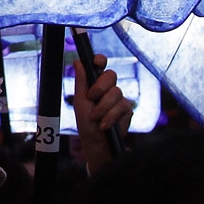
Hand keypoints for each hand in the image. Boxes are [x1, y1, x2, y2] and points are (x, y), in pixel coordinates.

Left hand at [71, 48, 130, 173]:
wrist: (96, 143)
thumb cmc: (86, 123)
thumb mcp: (80, 101)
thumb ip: (81, 81)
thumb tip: (77, 61)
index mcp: (95, 83)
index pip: (100, 65)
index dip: (100, 60)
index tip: (97, 62)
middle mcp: (108, 89)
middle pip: (111, 75)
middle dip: (100, 87)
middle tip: (91, 98)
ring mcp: (119, 98)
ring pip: (116, 92)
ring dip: (103, 107)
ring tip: (95, 119)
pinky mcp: (127, 110)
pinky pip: (121, 106)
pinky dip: (110, 116)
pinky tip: (104, 125)